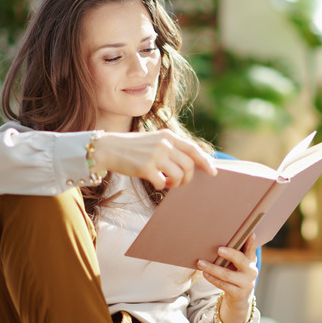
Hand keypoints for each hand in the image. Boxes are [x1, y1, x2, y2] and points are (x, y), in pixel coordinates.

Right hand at [91, 129, 216, 188]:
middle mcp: (164, 144)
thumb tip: (191, 163)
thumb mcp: (154, 141)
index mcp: (168, 136)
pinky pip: (162, 183)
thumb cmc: (133, 148)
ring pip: (178, 176)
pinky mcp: (145, 167)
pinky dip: (161, 186)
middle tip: (178, 183)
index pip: (193, 149)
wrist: (108, 148)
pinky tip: (155, 183)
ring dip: (175, 184)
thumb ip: (171, 148)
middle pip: (189, 166)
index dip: (205, 162)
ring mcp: (155, 155)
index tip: (213, 172)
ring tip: (166, 183)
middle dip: (187, 178)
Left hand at [197, 234, 258, 322]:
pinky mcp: (238, 294)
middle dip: (230, 254)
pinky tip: (204, 273)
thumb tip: (220, 239)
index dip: (251, 242)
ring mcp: (246, 283)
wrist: (240, 297)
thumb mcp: (239, 264)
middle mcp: (251, 271)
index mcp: (251, 261)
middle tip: (218, 249)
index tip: (250, 234)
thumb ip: (236, 253)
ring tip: (200, 262)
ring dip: (212, 268)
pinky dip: (212, 278)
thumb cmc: (237, 274)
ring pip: (227, 274)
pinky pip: (223, 285)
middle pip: (240, 260)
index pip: (251, 250)